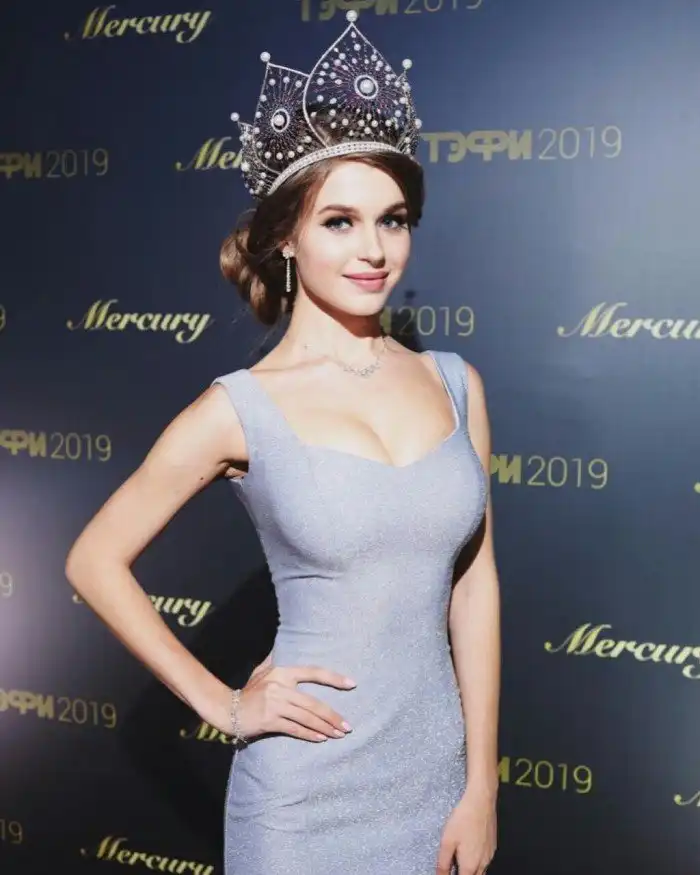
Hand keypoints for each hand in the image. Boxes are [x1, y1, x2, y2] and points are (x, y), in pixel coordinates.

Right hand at [197, 659, 355, 742]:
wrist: (227, 708)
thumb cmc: (249, 691)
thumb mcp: (263, 671)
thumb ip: (278, 662)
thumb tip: (286, 645)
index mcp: (283, 672)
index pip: (313, 672)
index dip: (334, 678)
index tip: (352, 684)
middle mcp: (281, 687)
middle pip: (314, 703)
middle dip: (333, 716)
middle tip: (348, 726)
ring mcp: (275, 704)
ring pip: (307, 718)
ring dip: (325, 728)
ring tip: (339, 734)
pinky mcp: (269, 720)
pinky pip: (295, 729)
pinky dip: (309, 735)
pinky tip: (321, 739)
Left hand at [436, 783, 496, 874]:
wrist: (482, 801)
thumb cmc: (463, 819)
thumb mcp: (447, 841)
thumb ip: (443, 863)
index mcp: (470, 866)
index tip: (448, 872)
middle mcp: (483, 864)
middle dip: (464, 874)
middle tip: (454, 866)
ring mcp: (490, 855)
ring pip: (481, 871)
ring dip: (471, 871)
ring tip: (460, 860)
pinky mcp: (493, 846)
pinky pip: (485, 861)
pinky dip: (477, 863)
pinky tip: (470, 850)